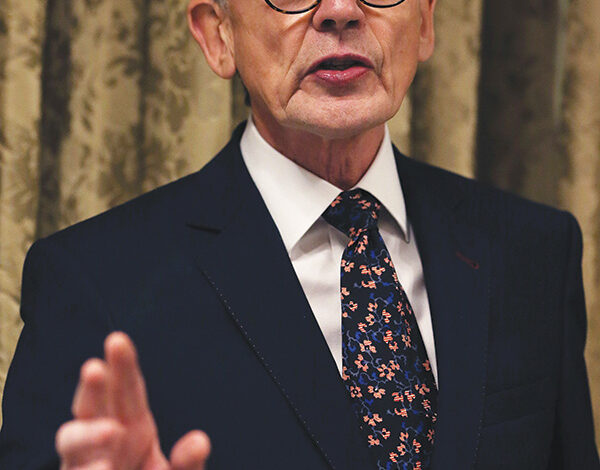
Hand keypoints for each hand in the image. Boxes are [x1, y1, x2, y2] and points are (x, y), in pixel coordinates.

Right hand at [56, 332, 210, 469]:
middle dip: (94, 387)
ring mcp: (87, 463)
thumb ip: (188, 463)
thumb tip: (200, 440)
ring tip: (111, 434)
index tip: (117, 340)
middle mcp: (107, 440)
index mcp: (134, 428)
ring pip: (72, 439)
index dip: (123, 366)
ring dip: (86, 433)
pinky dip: (88, 469)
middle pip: (95, 406)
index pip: (128, 391)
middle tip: (96, 368)